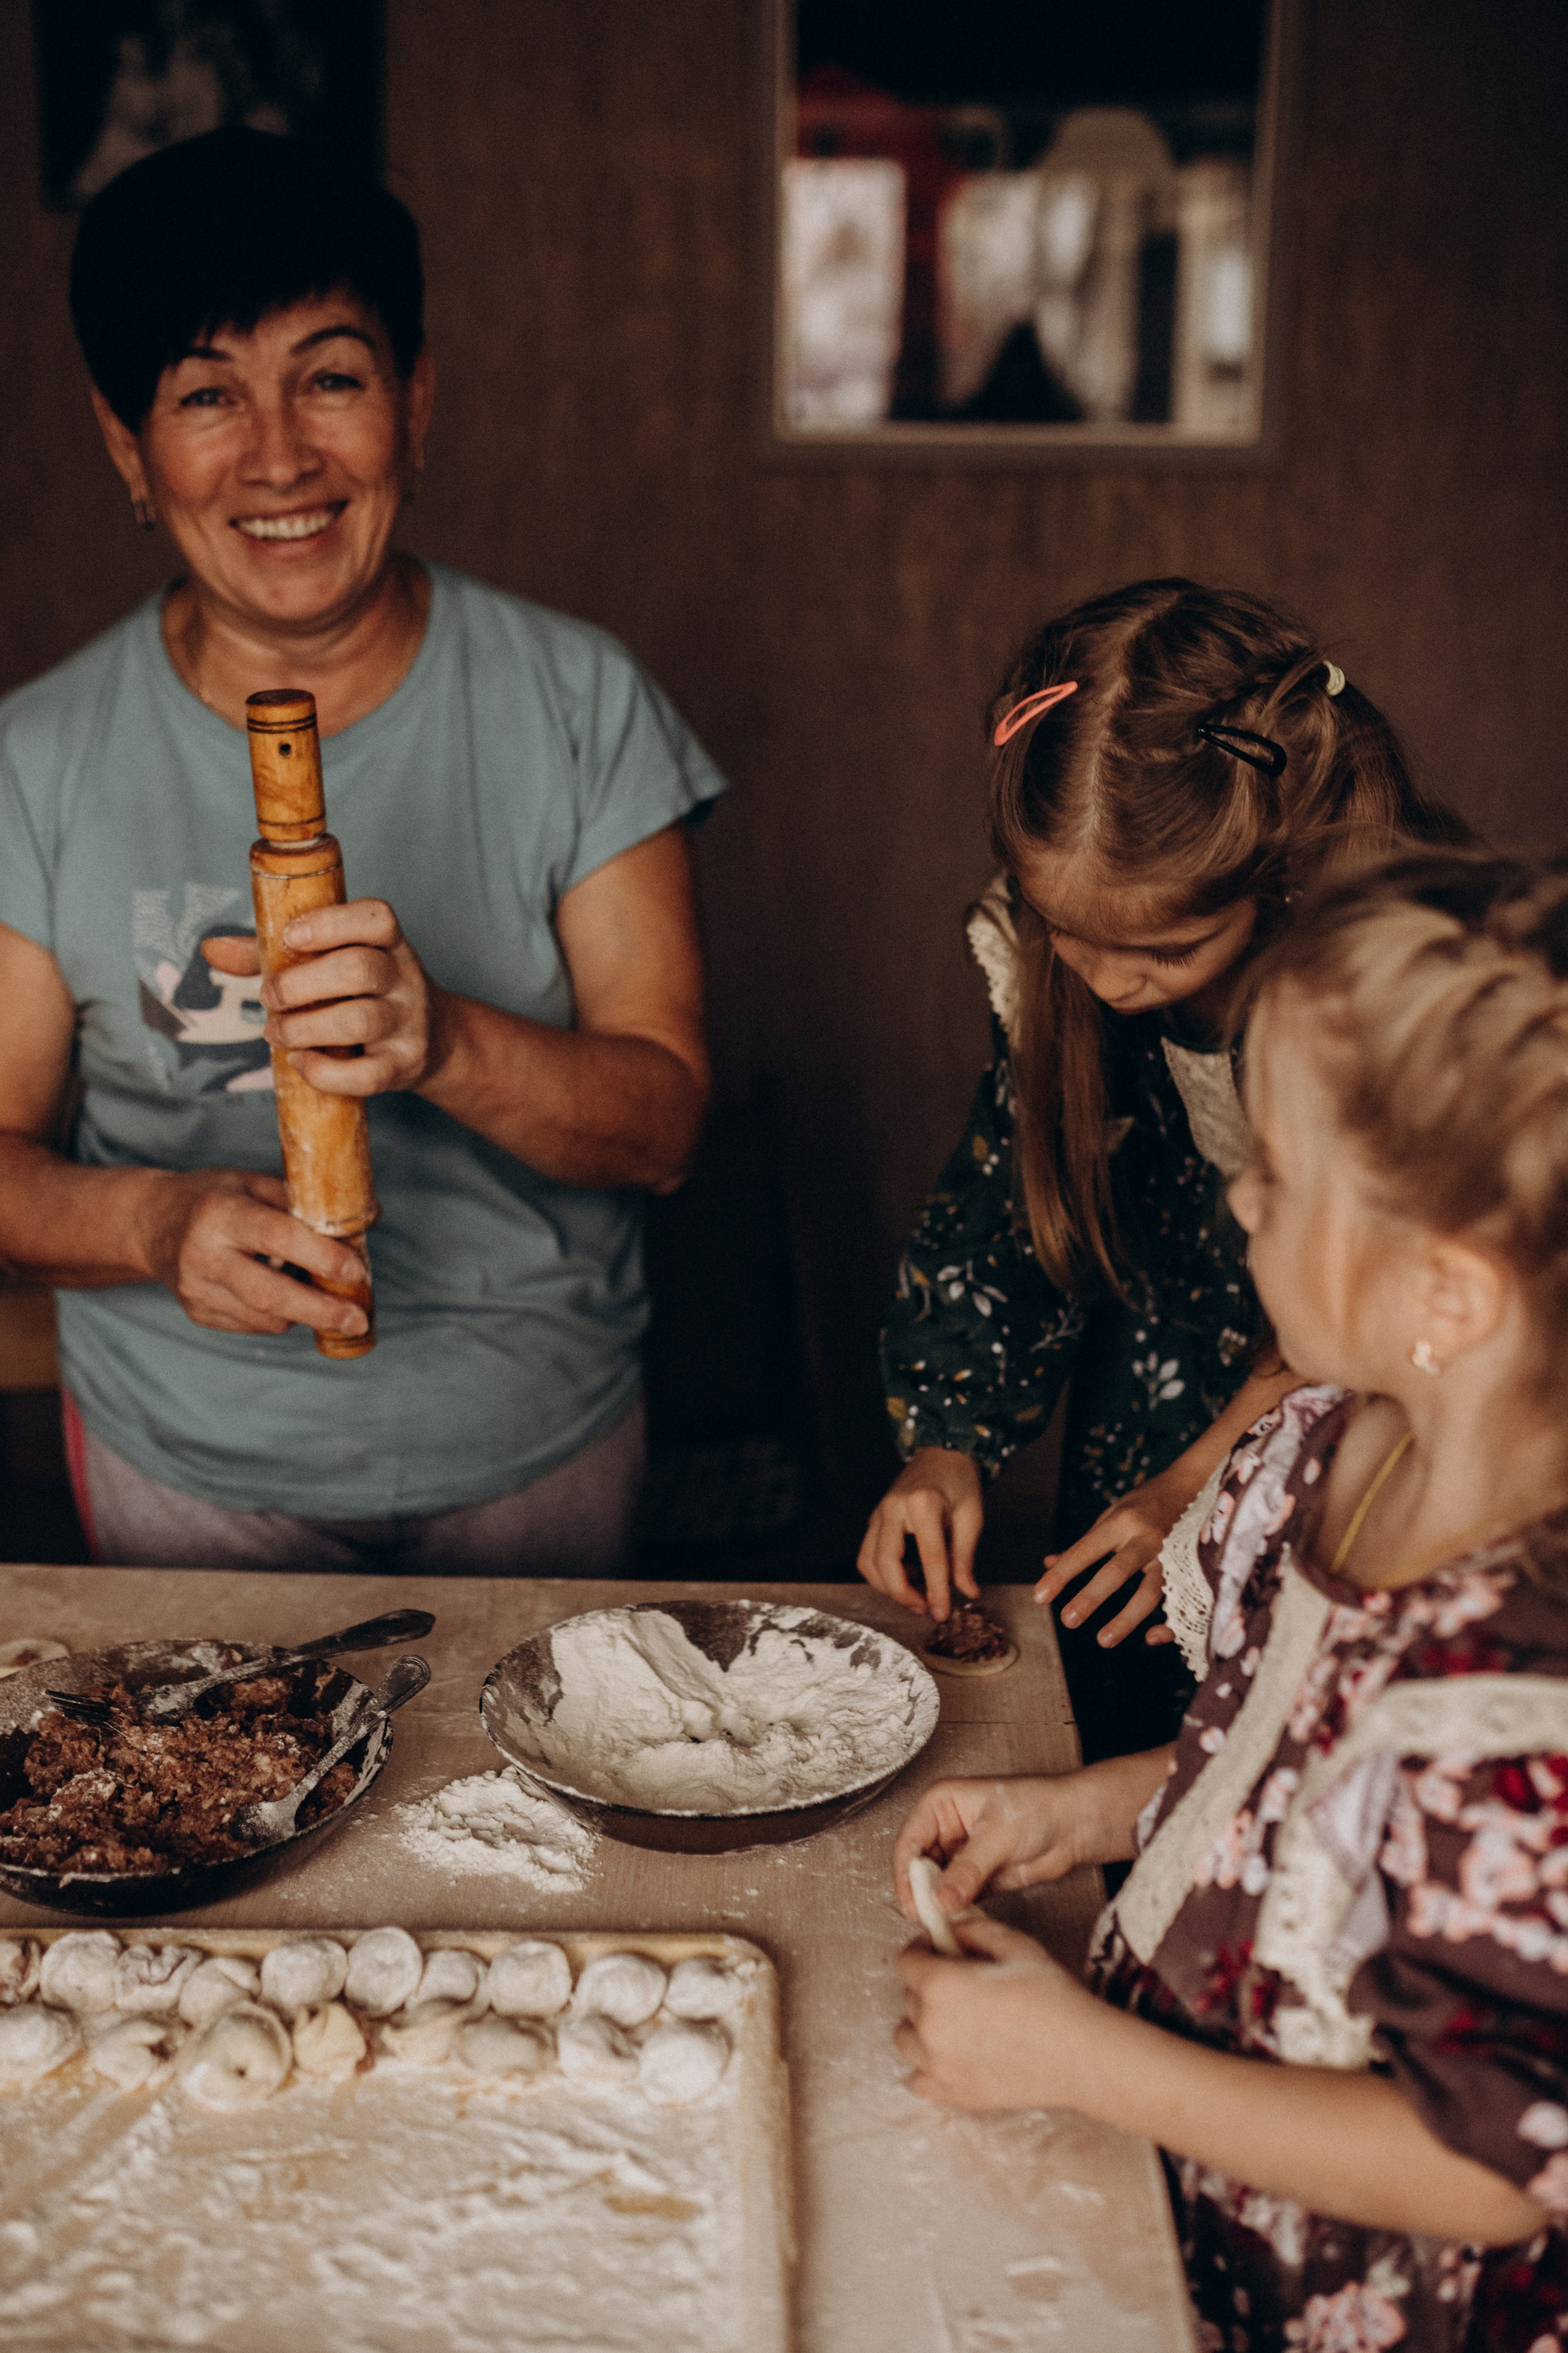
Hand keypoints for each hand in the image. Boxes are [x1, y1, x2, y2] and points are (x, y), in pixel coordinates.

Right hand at [141, 1167, 370, 1340]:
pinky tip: (289, 1295)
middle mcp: (203, 1255)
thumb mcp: (251, 1183)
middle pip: (269, 1294)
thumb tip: (366, 1218)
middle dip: (320, 1310)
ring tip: (328, 1298)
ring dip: (305, 1312)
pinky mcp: (199, 1313)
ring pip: (265, 1317)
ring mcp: (197, 1290)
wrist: (149, 1224)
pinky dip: (280, 1315)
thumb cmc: (212, 1197)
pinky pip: (253, 1324)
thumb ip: (301, 1202)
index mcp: (220, 1214)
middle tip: (358, 1319)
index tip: (356, 1270)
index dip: (320, 1255)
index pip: (276, 1237)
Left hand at [203, 902, 436, 1097]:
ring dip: (304, 1028)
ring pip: (359, 1021)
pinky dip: (324, 1072)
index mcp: (388, 943)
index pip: (376, 918)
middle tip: (269, 996)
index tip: (292, 935)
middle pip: (359, 969)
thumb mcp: (332, 962)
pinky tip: (301, 1062)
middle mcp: (405, 978)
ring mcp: (408, 1023)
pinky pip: (365, 1075)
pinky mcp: (403, 1066)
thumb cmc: (365, 993)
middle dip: (300, 984)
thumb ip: (273, 953)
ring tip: (276, 1032)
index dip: (332, 923)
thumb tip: (211, 948)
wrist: (434, 1041)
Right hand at [857, 1449, 982, 1618]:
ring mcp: (879, 1513)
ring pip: (869, 1562)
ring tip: (916, 1595)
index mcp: (923, 1504)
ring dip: (889, 1587)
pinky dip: (882, 1574)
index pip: (929, 1558)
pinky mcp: (875, 1519)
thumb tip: (966, 1592)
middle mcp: (893, 1508)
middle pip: (886, 1563)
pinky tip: (907, 1574)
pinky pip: (867, 1554)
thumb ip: (964, 1557)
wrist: (942, 1453)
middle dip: (903, 1594)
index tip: (943, 1612)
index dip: (937, 1590)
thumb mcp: (972, 1518)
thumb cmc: (959, 1482)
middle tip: (926, 1608)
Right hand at [893, 1774, 1095, 1915]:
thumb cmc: (1040, 1807)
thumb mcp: (997, 1836)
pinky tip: (959, 1921)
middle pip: (920, 1867)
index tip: (912, 1901)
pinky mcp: (976, 1878)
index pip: (911, 1841)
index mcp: (942, 1804)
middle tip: (927, 1917)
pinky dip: (956, 1911)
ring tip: (943, 1921)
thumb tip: (941, 1898)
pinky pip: (957, 1898)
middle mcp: (946, 1829)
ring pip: (937, 1886)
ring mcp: (961, 1855)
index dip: (907, 1873)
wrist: (1074, 1825)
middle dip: (923, 1893)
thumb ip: (967, 1869)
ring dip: (939, 1905)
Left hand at [894, 1916, 1101, 2109]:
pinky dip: (927, 2066)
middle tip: (960, 1984)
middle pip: (908, 1997)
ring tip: (954, 2020)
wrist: (1080, 2054)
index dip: (922, 1949)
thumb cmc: (1052, 1996)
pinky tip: (952, 2056)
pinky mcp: (952, 2094)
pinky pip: (918, 2079)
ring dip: (921, 2025)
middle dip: (927, 1984)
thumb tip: (951, 1928)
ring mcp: (937, 2065)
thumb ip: (975, 1930)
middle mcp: (929, 2026)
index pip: (906, 1960)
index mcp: (940, 1984)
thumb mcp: (1015, 1945)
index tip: (940, 1949)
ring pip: (905, 2038)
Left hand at [1035, 1469, 1191, 1647]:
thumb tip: (1048, 1564)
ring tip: (1103, 1640)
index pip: (1086, 1550)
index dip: (1062, 1574)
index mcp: (1123, 1521)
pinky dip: (1168, 1623)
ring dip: (1127, 1619)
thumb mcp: (1112, 1514)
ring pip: (1151, 1592)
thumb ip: (1085, 1542)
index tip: (1039, 1596)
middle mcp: (1147, 1537)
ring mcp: (1173, 1555)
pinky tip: (1151, 1638)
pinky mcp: (1193, 1570)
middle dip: (1091, 1596)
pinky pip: (1182, 1603)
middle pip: (1117, 1571)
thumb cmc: (1146, 1503)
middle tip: (1067, 1620)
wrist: (1196, 1485)